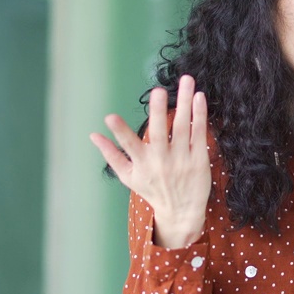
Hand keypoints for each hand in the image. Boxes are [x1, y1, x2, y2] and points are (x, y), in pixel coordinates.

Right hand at [89, 75, 211, 248]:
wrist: (182, 212)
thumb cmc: (152, 191)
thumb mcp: (128, 177)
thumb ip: (112, 155)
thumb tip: (93, 135)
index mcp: (142, 164)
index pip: (128, 145)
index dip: (119, 132)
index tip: (109, 117)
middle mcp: (162, 161)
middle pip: (159, 132)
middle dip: (158, 111)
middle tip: (157, 91)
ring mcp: (182, 160)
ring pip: (182, 127)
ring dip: (185, 103)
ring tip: (186, 81)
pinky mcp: (199, 159)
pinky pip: (199, 134)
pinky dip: (200, 115)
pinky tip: (199, 98)